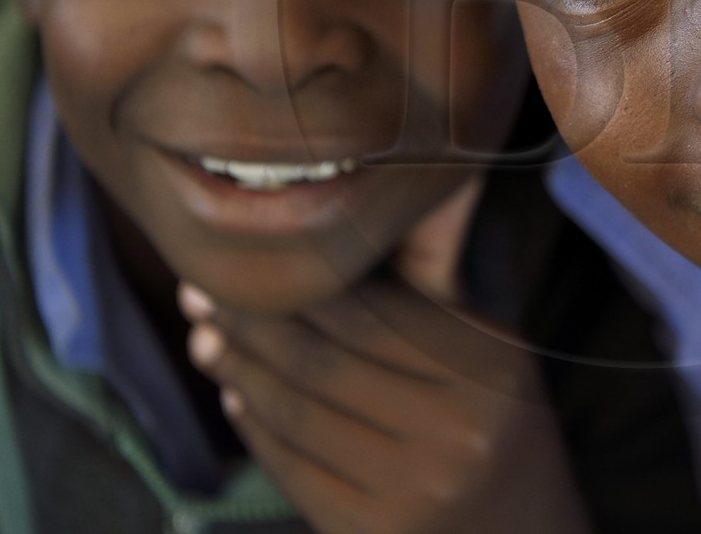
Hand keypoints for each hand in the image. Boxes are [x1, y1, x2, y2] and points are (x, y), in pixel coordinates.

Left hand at [182, 181, 591, 533]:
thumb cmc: (501, 427)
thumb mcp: (493, 355)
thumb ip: (433, 289)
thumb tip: (365, 209)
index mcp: (489, 369)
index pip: (372, 314)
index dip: (299, 287)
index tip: (244, 261)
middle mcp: (456, 430)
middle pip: (323, 362)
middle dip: (249, 325)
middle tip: (200, 295)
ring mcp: (415, 491)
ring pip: (299, 415)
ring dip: (238, 374)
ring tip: (205, 340)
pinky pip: (294, 470)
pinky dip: (256, 430)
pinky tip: (237, 398)